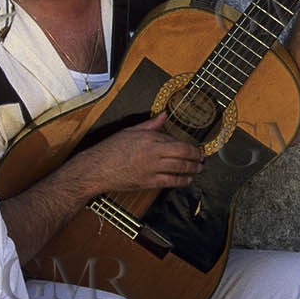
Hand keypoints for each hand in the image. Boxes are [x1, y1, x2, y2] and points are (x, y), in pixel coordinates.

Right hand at [70, 114, 203, 196]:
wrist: (97, 168)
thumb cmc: (111, 149)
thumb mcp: (130, 131)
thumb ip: (150, 125)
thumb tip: (164, 116)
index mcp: (149, 138)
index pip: (176, 141)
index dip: (189, 146)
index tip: (195, 148)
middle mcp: (153, 153)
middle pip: (182, 155)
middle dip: (196, 157)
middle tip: (201, 158)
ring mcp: (152, 169)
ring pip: (179, 169)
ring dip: (192, 169)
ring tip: (198, 169)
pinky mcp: (148, 182)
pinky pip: (170, 182)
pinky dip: (181, 181)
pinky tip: (187, 180)